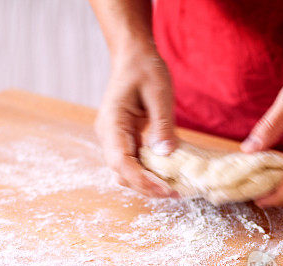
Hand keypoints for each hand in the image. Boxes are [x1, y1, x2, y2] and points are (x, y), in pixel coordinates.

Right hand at [95, 47, 179, 197]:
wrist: (132, 55)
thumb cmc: (144, 68)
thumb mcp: (159, 92)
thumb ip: (162, 125)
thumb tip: (166, 155)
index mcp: (111, 124)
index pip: (121, 162)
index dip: (142, 180)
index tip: (166, 189)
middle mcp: (107, 135)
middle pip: (122, 173)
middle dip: (146, 187)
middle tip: (175, 192)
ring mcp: (114, 139)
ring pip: (126, 172)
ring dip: (147, 182)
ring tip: (173, 187)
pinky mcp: (124, 139)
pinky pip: (133, 162)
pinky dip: (148, 172)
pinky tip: (166, 174)